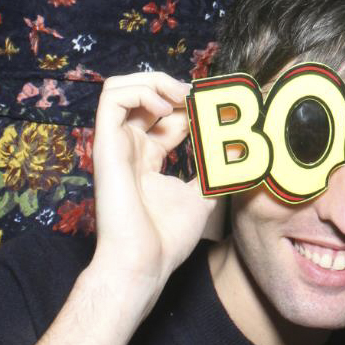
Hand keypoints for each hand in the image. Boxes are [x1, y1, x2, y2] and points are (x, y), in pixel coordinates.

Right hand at [89, 72, 214, 297]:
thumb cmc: (167, 238)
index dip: (189, 104)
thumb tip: (240, 150)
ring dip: (154, 82)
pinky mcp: (105, 145)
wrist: (143, 262)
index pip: (166, 115)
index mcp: (147, 158)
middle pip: (142, 95)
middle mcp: (129, 147)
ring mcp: (115, 145)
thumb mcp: (202, 196)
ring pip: (120, 87)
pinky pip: (112, 97)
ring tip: (181, 97)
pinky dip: (142, 92)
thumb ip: (214, 171)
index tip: (215, 108)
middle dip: (172, 87)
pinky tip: (166, 109)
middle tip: (198, 97)